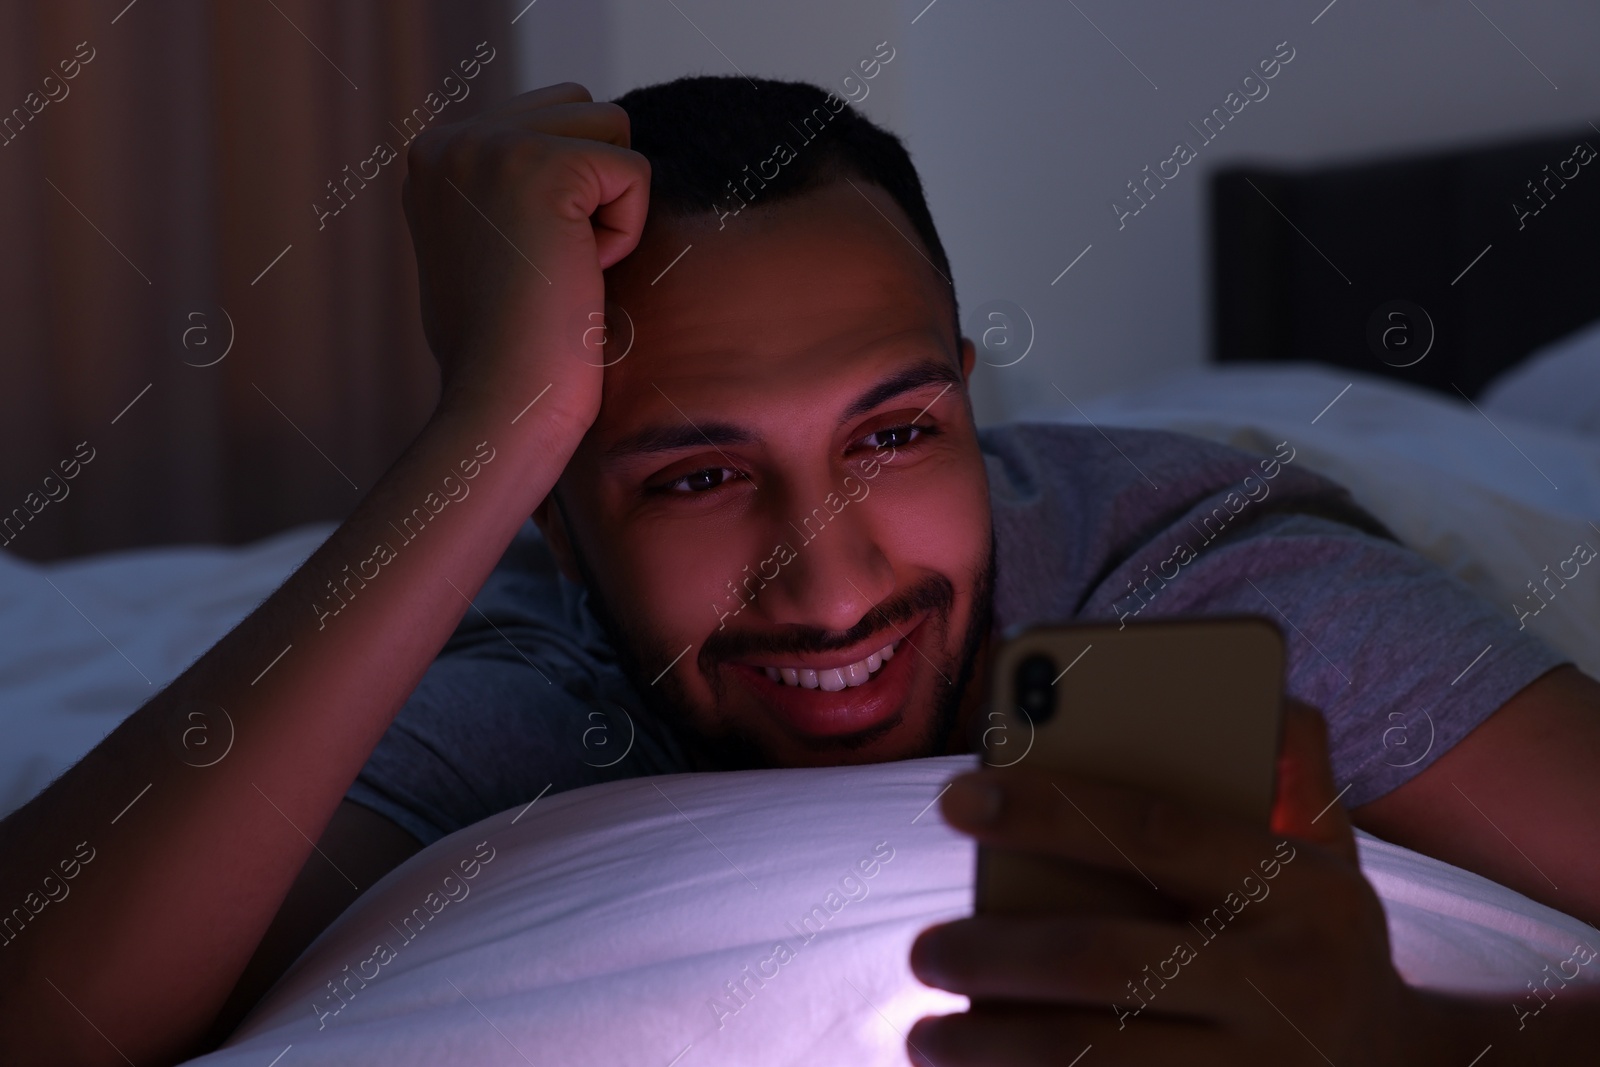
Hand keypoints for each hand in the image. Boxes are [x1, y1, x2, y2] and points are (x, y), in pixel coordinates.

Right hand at [401, 82, 649, 429]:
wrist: (503, 406)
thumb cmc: (506, 355)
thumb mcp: (490, 253)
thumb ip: (509, 196)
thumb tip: (568, 182)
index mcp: (434, 156)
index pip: (552, 118)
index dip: (572, 194)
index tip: (530, 264)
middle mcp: (450, 138)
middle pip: (585, 108)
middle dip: (595, 186)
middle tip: (551, 265)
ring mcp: (488, 146)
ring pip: (613, 127)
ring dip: (610, 206)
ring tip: (562, 266)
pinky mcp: (540, 166)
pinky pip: (634, 172)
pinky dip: (625, 232)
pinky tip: (577, 275)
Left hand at [908, 703, 1434, 1064]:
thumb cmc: (1322, 938)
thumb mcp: (1331, 850)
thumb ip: (1294, 769)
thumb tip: (1263, 688)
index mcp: (1301, 889)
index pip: (1153, 830)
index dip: (1046, 806)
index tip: (954, 797)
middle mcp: (1288, 984)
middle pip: (1105, 960)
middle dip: (994, 955)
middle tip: (922, 951)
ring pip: (1098, 1061)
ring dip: (992, 1051)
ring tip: (923, 1037)